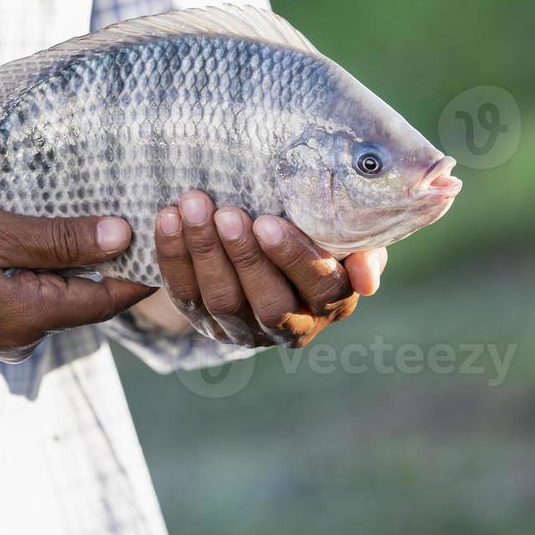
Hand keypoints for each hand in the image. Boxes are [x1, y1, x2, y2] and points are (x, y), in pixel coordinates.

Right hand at [0, 204, 152, 360]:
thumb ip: (59, 237)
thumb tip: (124, 234)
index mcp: (33, 317)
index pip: (113, 296)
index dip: (144, 263)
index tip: (168, 226)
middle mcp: (25, 337)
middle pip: (88, 295)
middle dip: (111, 255)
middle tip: (135, 204)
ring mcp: (3, 336)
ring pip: (57, 293)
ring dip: (72, 258)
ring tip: (90, 208)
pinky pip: (28, 294)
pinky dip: (40, 266)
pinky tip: (39, 232)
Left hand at [154, 190, 387, 347]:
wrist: (274, 245)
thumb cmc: (320, 232)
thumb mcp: (348, 238)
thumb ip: (364, 250)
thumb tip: (365, 280)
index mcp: (332, 302)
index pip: (319, 288)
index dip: (293, 258)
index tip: (268, 222)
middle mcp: (291, 325)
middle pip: (268, 302)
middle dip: (244, 256)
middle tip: (227, 213)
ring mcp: (245, 327)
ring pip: (222, 299)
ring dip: (204, 251)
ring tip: (194, 206)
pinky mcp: (206, 319)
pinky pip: (185, 293)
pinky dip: (173, 254)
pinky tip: (168, 217)